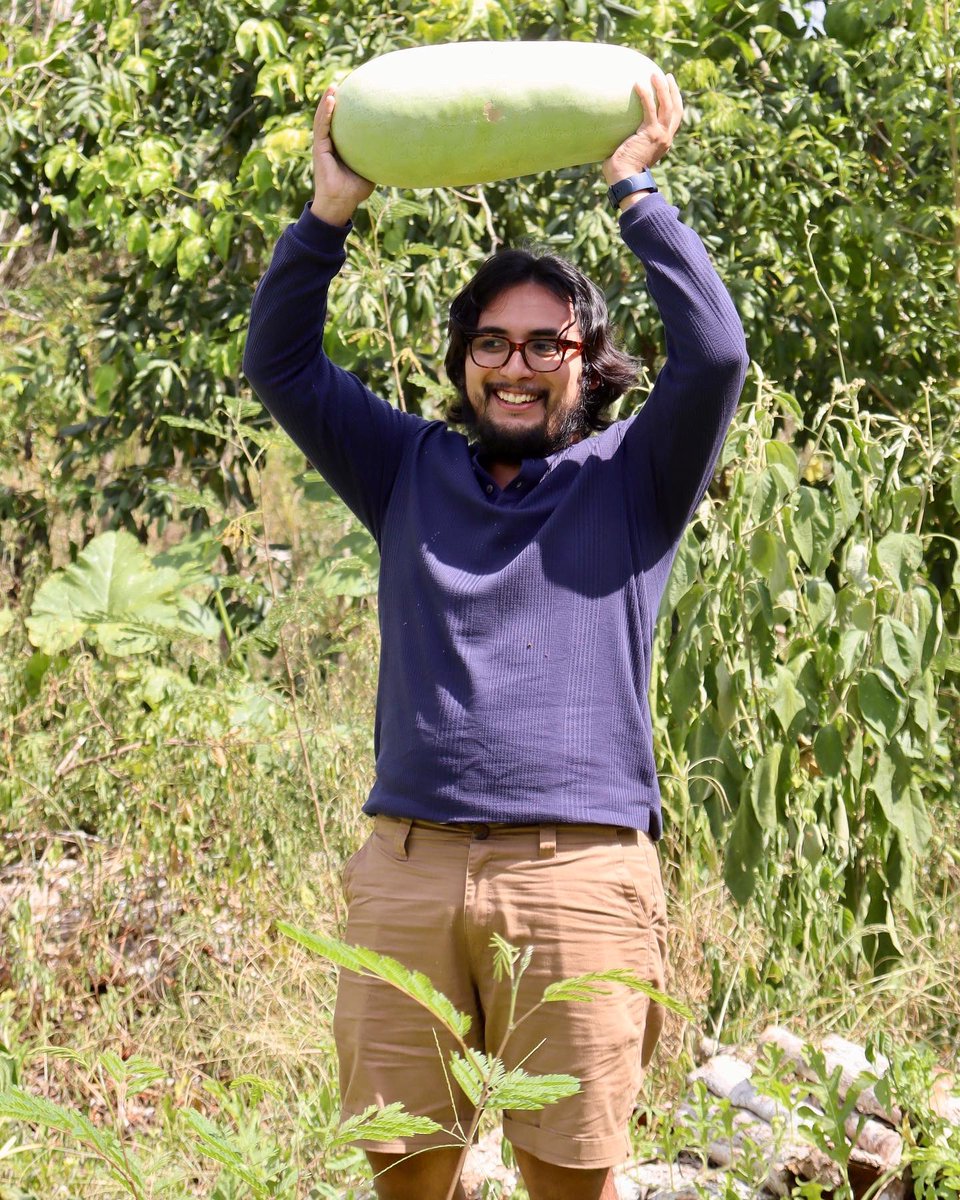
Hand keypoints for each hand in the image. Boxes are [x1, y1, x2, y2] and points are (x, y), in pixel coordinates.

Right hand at [310, 85, 374, 225]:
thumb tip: (397, 147)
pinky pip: (321, 127)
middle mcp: (330, 144)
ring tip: (333, 86)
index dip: (348, 110)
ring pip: (323, 118)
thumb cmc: (355, 190)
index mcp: (340, 147)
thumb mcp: (370, 169)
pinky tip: (330, 100)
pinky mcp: (319, 149)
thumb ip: (377, 157)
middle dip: (336, 100)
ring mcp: (323, 145)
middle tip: (343, 84)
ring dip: (327, 102)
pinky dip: (325, 113)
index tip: (356, 96)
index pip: (343, 125)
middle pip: (331, 118)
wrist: (340, 203)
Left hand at [603, 72, 682, 186]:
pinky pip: (649, 109)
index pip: (674, 119)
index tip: (669, 90)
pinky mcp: (651, 134)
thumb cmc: (622, 172)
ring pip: (667, 106)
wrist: (626, 181)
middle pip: (675, 109)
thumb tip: (615, 131)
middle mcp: (666, 138)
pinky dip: (645, 95)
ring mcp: (660, 136)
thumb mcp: (631, 153)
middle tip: (666, 76)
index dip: (674, 103)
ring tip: (654, 73)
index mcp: (664, 143)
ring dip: (662, 88)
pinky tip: (638, 83)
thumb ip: (631, 141)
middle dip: (673, 91)